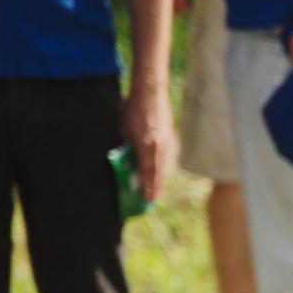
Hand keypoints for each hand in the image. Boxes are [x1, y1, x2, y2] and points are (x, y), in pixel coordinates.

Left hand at [120, 88, 176, 202]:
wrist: (151, 92)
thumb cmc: (133, 108)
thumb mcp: (124, 128)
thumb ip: (127, 145)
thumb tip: (128, 158)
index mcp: (145, 145)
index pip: (145, 171)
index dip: (146, 186)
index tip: (145, 198)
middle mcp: (158, 146)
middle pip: (157, 172)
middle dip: (154, 187)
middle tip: (152, 200)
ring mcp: (165, 142)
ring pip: (162, 165)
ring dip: (159, 179)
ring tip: (157, 191)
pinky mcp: (168, 136)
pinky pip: (165, 156)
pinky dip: (161, 167)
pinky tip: (159, 172)